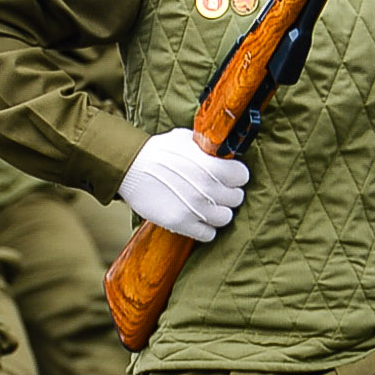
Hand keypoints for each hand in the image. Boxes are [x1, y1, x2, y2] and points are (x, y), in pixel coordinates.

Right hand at [121, 129, 248, 241]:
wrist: (131, 166)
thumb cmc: (160, 150)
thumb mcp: (188, 140)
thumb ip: (209, 148)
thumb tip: (222, 151)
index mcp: (214, 166)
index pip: (243, 176)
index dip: (235, 175)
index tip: (227, 176)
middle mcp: (209, 189)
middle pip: (236, 198)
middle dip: (227, 194)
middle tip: (215, 190)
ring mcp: (196, 209)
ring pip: (225, 218)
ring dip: (217, 212)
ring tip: (206, 205)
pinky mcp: (182, 224)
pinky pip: (208, 234)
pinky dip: (205, 228)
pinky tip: (196, 218)